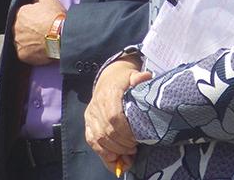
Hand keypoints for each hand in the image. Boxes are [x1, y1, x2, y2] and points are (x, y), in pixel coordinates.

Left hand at [12, 0, 65, 64]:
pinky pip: (25, 53)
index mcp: (21, 13)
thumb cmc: (56, 18)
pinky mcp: (22, 54)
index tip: (42, 21)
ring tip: (42, 42)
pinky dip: (31, 52)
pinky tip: (40, 50)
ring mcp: (18, 42)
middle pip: (22, 27)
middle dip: (30, 29)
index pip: (24, 14)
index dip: (34, 17)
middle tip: (42, 31)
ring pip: (22, 40)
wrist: (61, 37)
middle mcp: (15, 27)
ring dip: (29, 41)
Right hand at [85, 57, 150, 172]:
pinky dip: (103, 152)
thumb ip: (139, 78)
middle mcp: (97, 105)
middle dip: (123, 144)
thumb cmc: (124, 80)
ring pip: (99, 138)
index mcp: (109, 93)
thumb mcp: (133, 75)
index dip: (125, 132)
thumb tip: (146, 77)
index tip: (137, 138)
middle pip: (107, 131)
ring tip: (129, 152)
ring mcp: (90, 115)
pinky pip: (92, 141)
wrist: (109, 78)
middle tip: (135, 147)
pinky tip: (115, 157)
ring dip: (115, 150)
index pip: (114, 116)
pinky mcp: (88, 122)